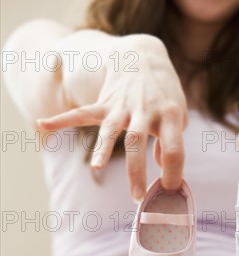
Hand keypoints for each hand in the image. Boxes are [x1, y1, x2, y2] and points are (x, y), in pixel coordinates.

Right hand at [36, 35, 187, 201]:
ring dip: (103, 149)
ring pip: (112, 130)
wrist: (144, 57)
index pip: (174, 150)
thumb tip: (158, 166)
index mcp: (170, 115)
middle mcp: (146, 110)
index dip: (173, 173)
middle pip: (138, 143)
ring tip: (96, 167)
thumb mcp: (178, 116)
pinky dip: (62, 119)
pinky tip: (43, 125)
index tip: (169, 189)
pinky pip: (83, 113)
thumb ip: (171, 142)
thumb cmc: (165, 96)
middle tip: (137, 198)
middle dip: (137, 172)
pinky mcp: (106, 104)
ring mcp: (123, 106)